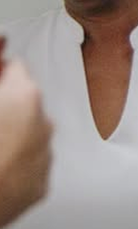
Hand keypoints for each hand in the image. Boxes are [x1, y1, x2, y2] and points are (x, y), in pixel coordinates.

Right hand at [0, 57, 52, 228]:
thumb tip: (2, 41)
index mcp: (24, 97)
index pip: (15, 69)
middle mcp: (43, 125)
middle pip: (22, 103)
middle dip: (3, 107)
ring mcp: (43, 157)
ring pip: (26, 135)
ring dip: (8, 135)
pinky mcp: (38, 187)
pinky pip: (27, 166)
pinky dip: (12, 164)